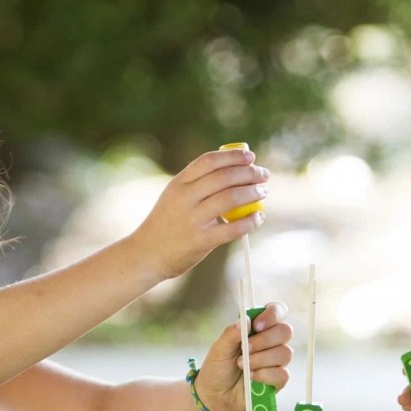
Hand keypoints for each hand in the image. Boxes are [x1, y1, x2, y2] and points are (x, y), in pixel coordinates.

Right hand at [129, 149, 268, 279]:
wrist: (147, 254)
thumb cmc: (167, 223)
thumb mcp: (174, 197)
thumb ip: (198, 185)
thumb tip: (235, 172)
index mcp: (178, 184)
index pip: (208, 161)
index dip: (232, 156)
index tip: (250, 157)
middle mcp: (184, 198)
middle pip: (224, 178)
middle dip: (249, 173)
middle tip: (263, 175)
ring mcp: (192, 220)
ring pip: (230, 199)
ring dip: (252, 193)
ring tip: (263, 192)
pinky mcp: (200, 241)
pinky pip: (232, 229)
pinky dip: (250, 221)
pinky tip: (259, 217)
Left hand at [193, 302, 292, 410]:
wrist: (215, 396)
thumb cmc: (218, 368)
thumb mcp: (219, 348)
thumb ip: (232, 333)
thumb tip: (246, 320)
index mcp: (259, 328)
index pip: (278, 311)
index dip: (272, 314)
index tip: (256, 325)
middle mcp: (271, 342)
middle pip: (285, 331)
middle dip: (265, 340)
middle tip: (245, 349)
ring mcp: (277, 361)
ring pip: (285, 353)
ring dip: (262, 359)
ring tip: (243, 366)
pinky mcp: (278, 380)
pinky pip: (283, 374)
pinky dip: (265, 375)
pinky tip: (252, 377)